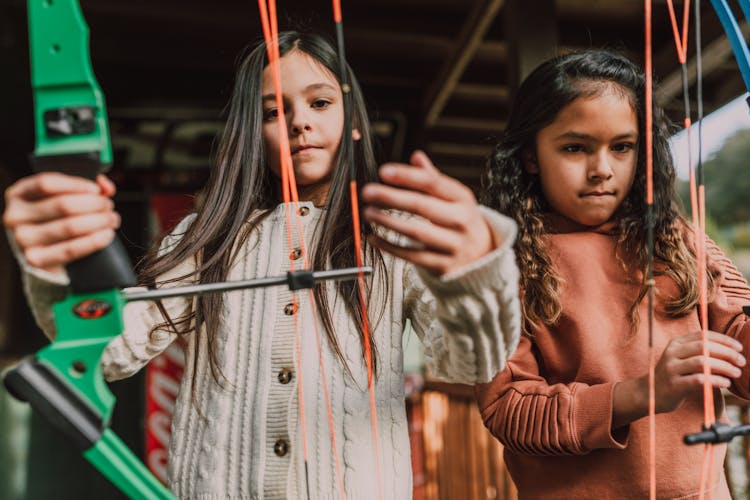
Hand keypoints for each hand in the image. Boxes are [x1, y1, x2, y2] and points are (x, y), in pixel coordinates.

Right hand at [3, 172, 119, 273]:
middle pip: (63, 205)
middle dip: (95, 204)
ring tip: (111, 219)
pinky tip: (106, 234)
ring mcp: (23, 239)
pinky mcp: (36, 259)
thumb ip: (81, 186)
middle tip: (109, 206)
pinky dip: (95, 240)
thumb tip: (105, 187)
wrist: (41, 251)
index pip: (47, 183)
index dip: (77, 185)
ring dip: (99, 221)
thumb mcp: (59, 196)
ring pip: (70, 226)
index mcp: (19, 194)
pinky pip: (71, 249)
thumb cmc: (52, 218)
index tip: (96, 190)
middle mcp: (16, 216)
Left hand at [360, 150, 496, 275]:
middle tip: (368, 192)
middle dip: (391, 197)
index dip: (407, 176)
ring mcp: (454, 245)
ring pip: (416, 232)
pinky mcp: (445, 266)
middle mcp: (461, 220)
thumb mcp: (456, 198)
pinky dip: (390, 247)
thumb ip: (434, 179)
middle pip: (422, 206)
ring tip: (368, 213)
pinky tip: (374, 237)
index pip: (433, 183)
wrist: (485, 255)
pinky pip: (413, 256)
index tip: (384, 172)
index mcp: (462, 199)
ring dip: (388, 222)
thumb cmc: (462, 221)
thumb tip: (416, 157)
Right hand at [651, 330, 743, 412]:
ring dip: (724, 366)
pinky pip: (698, 380)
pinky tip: (726, 383)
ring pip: (702, 362)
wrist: (649, 394)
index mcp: (676, 343)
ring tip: (737, 373)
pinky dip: (715, 380)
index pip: (703, 335)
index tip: (739, 348)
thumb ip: (699, 353)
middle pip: (704, 347)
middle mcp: (672, 353)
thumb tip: (730, 353)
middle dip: (727, 353)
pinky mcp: (674, 385)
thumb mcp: (682, 359)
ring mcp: (671, 369)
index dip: (724, 340)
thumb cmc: (673, 376)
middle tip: (742, 361)